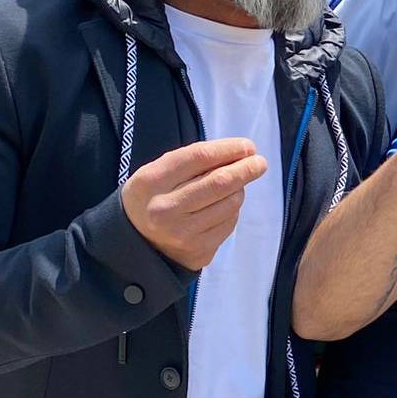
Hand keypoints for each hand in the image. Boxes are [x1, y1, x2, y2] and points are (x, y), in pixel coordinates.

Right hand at [121, 137, 268, 270]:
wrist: (137, 242)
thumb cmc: (154, 197)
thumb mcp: (158, 173)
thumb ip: (193, 161)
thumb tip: (240, 152)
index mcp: (152, 181)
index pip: (199, 157)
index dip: (228, 149)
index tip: (247, 146)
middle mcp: (166, 209)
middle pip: (219, 183)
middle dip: (245, 169)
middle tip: (260, 162)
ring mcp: (183, 233)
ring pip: (230, 203)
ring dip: (239, 190)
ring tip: (234, 185)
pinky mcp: (198, 251)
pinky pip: (229, 223)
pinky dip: (233, 210)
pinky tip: (225, 206)